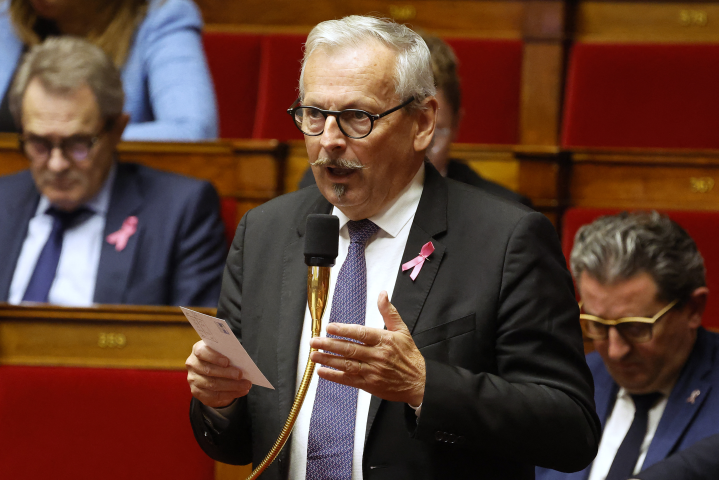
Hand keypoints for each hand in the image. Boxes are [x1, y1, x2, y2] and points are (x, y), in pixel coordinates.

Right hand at [186, 340, 251, 407]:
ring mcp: (193, 379)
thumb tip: (242, 362)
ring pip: (212, 385)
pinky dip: (230, 394)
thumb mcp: (223, 351)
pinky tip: (242, 391)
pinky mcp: (197, 392)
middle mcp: (193, 364)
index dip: (214, 357)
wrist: (213, 370)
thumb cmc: (221, 357)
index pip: (202, 352)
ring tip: (246, 385)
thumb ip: (229, 354)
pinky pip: (214, 396)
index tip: (227, 362)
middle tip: (240, 375)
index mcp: (198, 349)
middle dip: (227, 373)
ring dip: (232, 386)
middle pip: (209, 370)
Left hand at [309, 291, 425, 404]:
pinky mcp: (369, 385)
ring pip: (346, 364)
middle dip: (329, 344)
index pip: (361, 333)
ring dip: (328, 360)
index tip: (329, 327)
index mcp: (384, 340)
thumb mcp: (402, 330)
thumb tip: (382, 294)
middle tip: (314, 341)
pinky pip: (349, 380)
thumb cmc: (410, 356)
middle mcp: (377, 356)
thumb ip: (389, 312)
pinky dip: (334, 376)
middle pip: (350, 349)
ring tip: (313, 355)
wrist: (419, 382)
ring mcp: (372, 371)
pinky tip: (322, 372)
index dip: (344, 330)